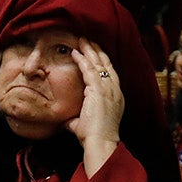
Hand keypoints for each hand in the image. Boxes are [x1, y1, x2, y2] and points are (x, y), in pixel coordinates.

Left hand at [66, 39, 123, 173]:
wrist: (101, 142)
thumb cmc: (94, 137)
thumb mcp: (84, 124)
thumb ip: (77, 119)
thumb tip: (66, 121)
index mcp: (115, 97)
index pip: (109, 73)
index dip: (101, 61)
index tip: (94, 52)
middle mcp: (114, 90)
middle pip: (106, 64)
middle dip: (97, 51)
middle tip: (88, 39)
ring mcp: (109, 89)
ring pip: (99, 63)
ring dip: (89, 50)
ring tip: (82, 39)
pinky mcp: (99, 90)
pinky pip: (90, 69)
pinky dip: (82, 59)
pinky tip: (75, 52)